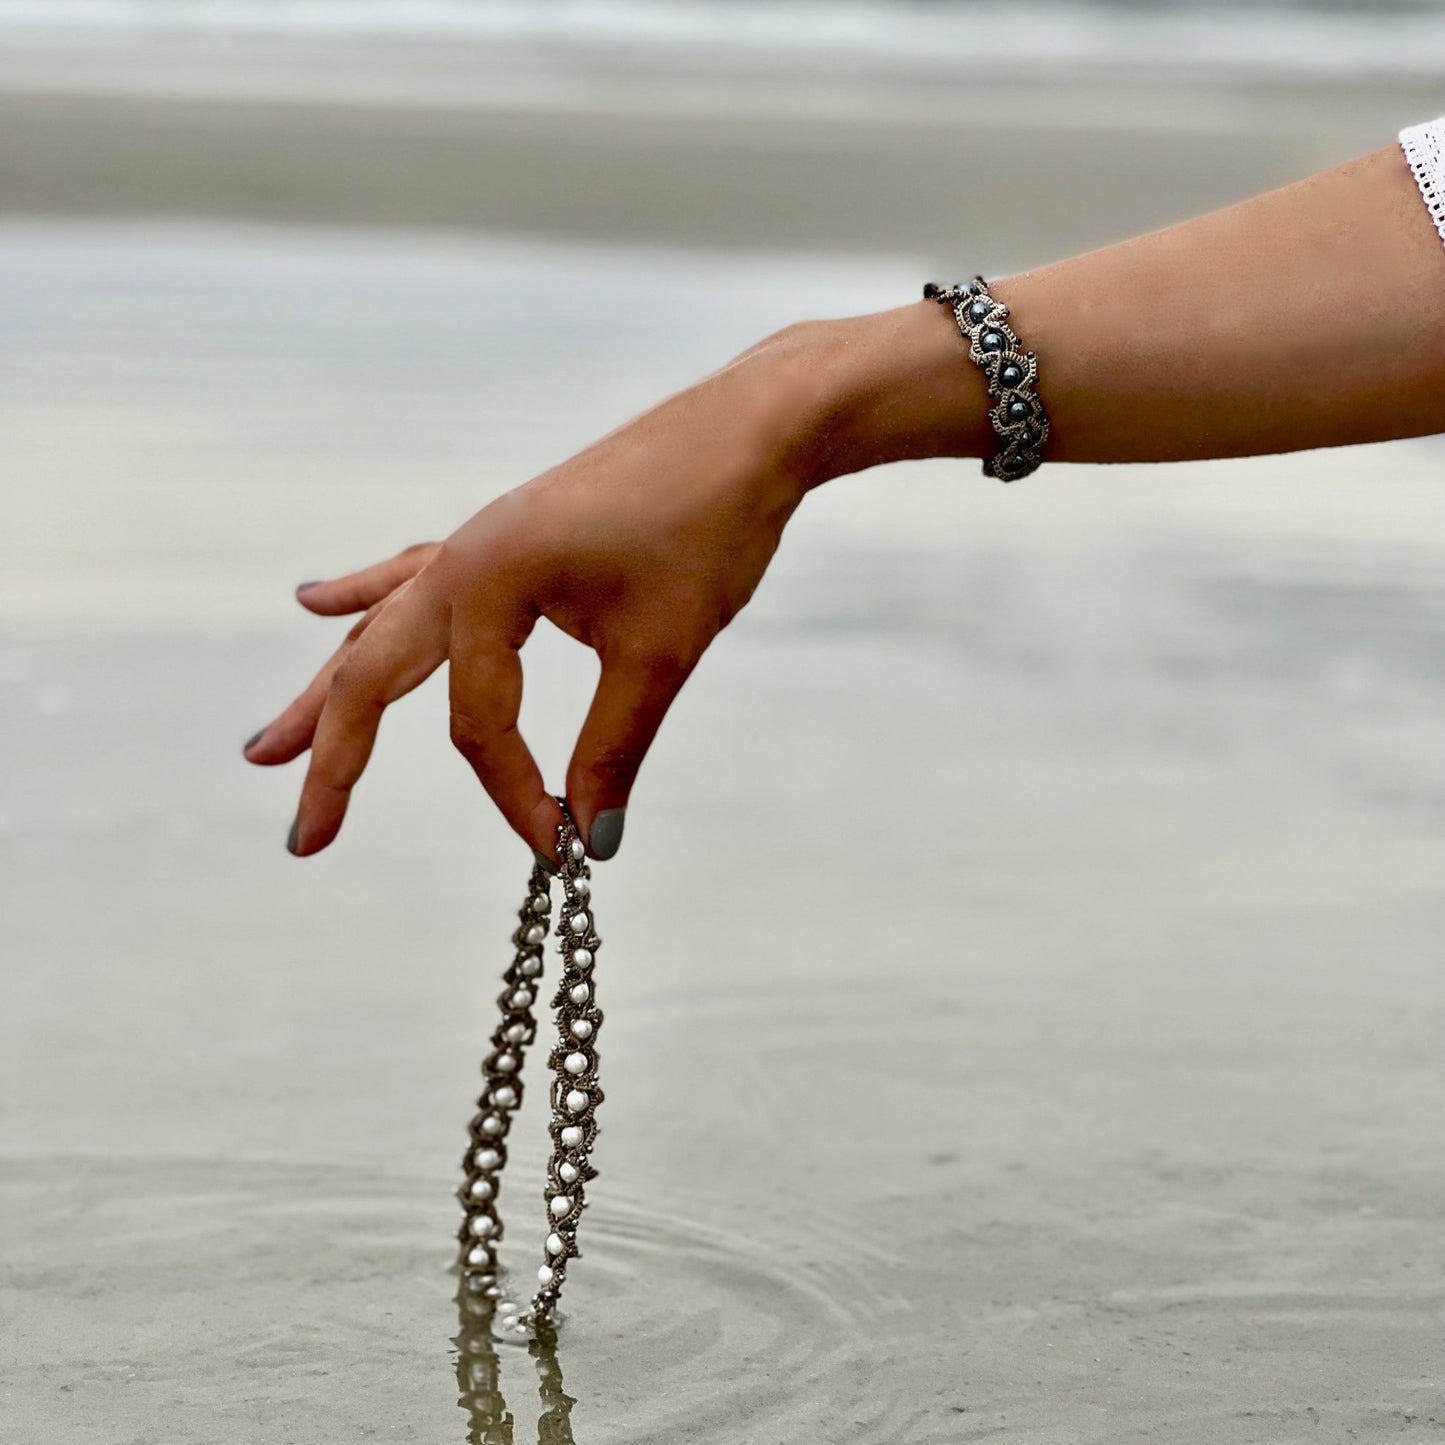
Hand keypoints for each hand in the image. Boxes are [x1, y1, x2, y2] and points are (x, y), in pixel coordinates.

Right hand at [241, 321, 848, 862]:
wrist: (747, 431)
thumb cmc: (707, 526)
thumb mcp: (660, 651)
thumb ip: (614, 746)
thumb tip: (592, 837)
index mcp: (489, 582)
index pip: (477, 720)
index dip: (514, 792)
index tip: (559, 844)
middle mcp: (464, 558)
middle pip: (374, 674)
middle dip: (335, 758)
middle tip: (303, 836)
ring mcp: (479, 540)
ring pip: (382, 628)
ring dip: (329, 686)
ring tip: (269, 746)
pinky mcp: (505, 536)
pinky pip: (415, 577)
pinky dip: (368, 598)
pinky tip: (321, 601)